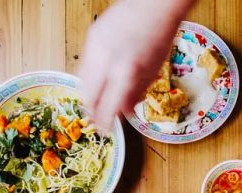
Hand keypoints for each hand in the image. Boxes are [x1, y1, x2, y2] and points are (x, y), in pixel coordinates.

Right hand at [78, 0, 193, 129]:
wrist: (153, 6)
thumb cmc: (159, 38)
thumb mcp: (153, 72)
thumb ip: (136, 94)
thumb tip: (124, 112)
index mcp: (126, 73)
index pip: (108, 107)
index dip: (105, 122)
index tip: (105, 131)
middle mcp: (107, 61)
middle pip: (89, 97)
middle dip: (91, 112)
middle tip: (96, 119)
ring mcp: (96, 48)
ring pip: (82, 81)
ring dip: (88, 95)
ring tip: (95, 103)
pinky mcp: (91, 37)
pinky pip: (84, 64)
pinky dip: (89, 77)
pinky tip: (98, 80)